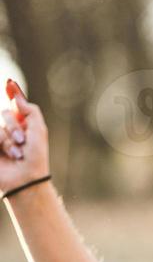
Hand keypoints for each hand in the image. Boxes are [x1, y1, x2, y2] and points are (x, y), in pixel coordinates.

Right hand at [0, 79, 49, 197]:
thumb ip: (30, 110)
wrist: (26, 179)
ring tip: (16, 154)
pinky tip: (6, 156)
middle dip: (14, 126)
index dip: (12, 92)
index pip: (14, 105)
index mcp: (24, 125)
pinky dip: (0, 143)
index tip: (9, 82)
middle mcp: (10, 130)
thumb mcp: (38, 130)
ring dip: (8, 140)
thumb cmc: (36, 157)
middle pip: (4, 113)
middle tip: (22, 142)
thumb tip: (16, 96)